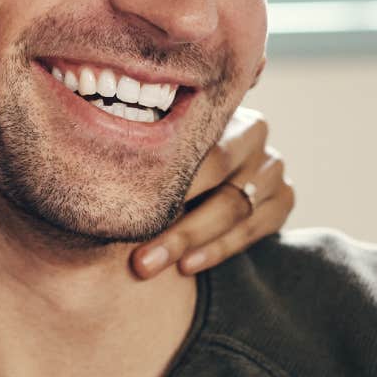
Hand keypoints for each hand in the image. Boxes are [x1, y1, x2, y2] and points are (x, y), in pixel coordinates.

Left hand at [131, 107, 293, 278]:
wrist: (212, 172)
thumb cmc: (167, 156)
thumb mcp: (159, 145)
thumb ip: (142, 154)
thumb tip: (92, 172)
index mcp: (219, 110)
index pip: (195, 149)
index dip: (164, 184)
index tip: (127, 211)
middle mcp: (254, 135)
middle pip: (216, 183)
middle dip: (175, 226)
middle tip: (138, 259)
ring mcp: (272, 167)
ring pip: (235, 210)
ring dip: (191, 242)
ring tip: (151, 265)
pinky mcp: (283, 198)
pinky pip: (254, 229)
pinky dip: (219, 249)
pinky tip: (187, 265)